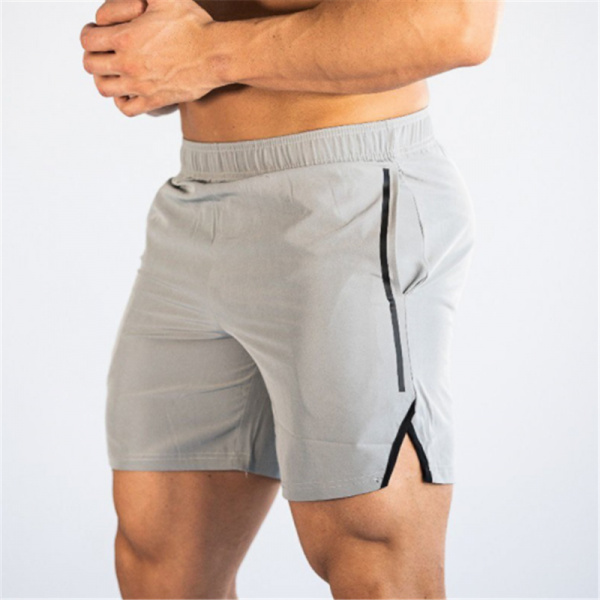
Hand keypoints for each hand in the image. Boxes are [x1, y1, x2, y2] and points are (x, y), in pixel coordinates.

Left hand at [80, 0, 219, 116]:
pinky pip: (126, 108)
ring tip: (113, 70)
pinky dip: (121, 100)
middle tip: (105, 50)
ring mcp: (141, 86)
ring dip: (104, 77)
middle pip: (90, 65)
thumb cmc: (194, 24)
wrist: (217, 55)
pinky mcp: (155, 101)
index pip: (87, 40)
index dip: (89, 33)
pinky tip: (127, 90)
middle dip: (94, 54)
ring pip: (104, 88)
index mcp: (125, 38)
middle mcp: (129, 65)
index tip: (98, 31)